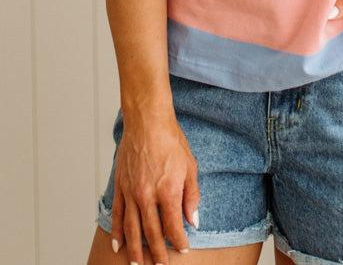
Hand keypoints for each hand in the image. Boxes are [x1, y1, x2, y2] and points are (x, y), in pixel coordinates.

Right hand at [110, 111, 199, 262]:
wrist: (147, 122)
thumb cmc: (171, 141)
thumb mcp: (190, 166)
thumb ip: (192, 196)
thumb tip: (193, 220)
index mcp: (168, 191)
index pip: (173, 226)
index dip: (178, 241)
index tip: (183, 249)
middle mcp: (147, 195)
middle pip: (151, 233)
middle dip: (157, 254)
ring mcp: (132, 192)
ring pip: (132, 229)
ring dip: (135, 250)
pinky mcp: (121, 186)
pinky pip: (118, 215)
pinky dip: (118, 232)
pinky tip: (119, 245)